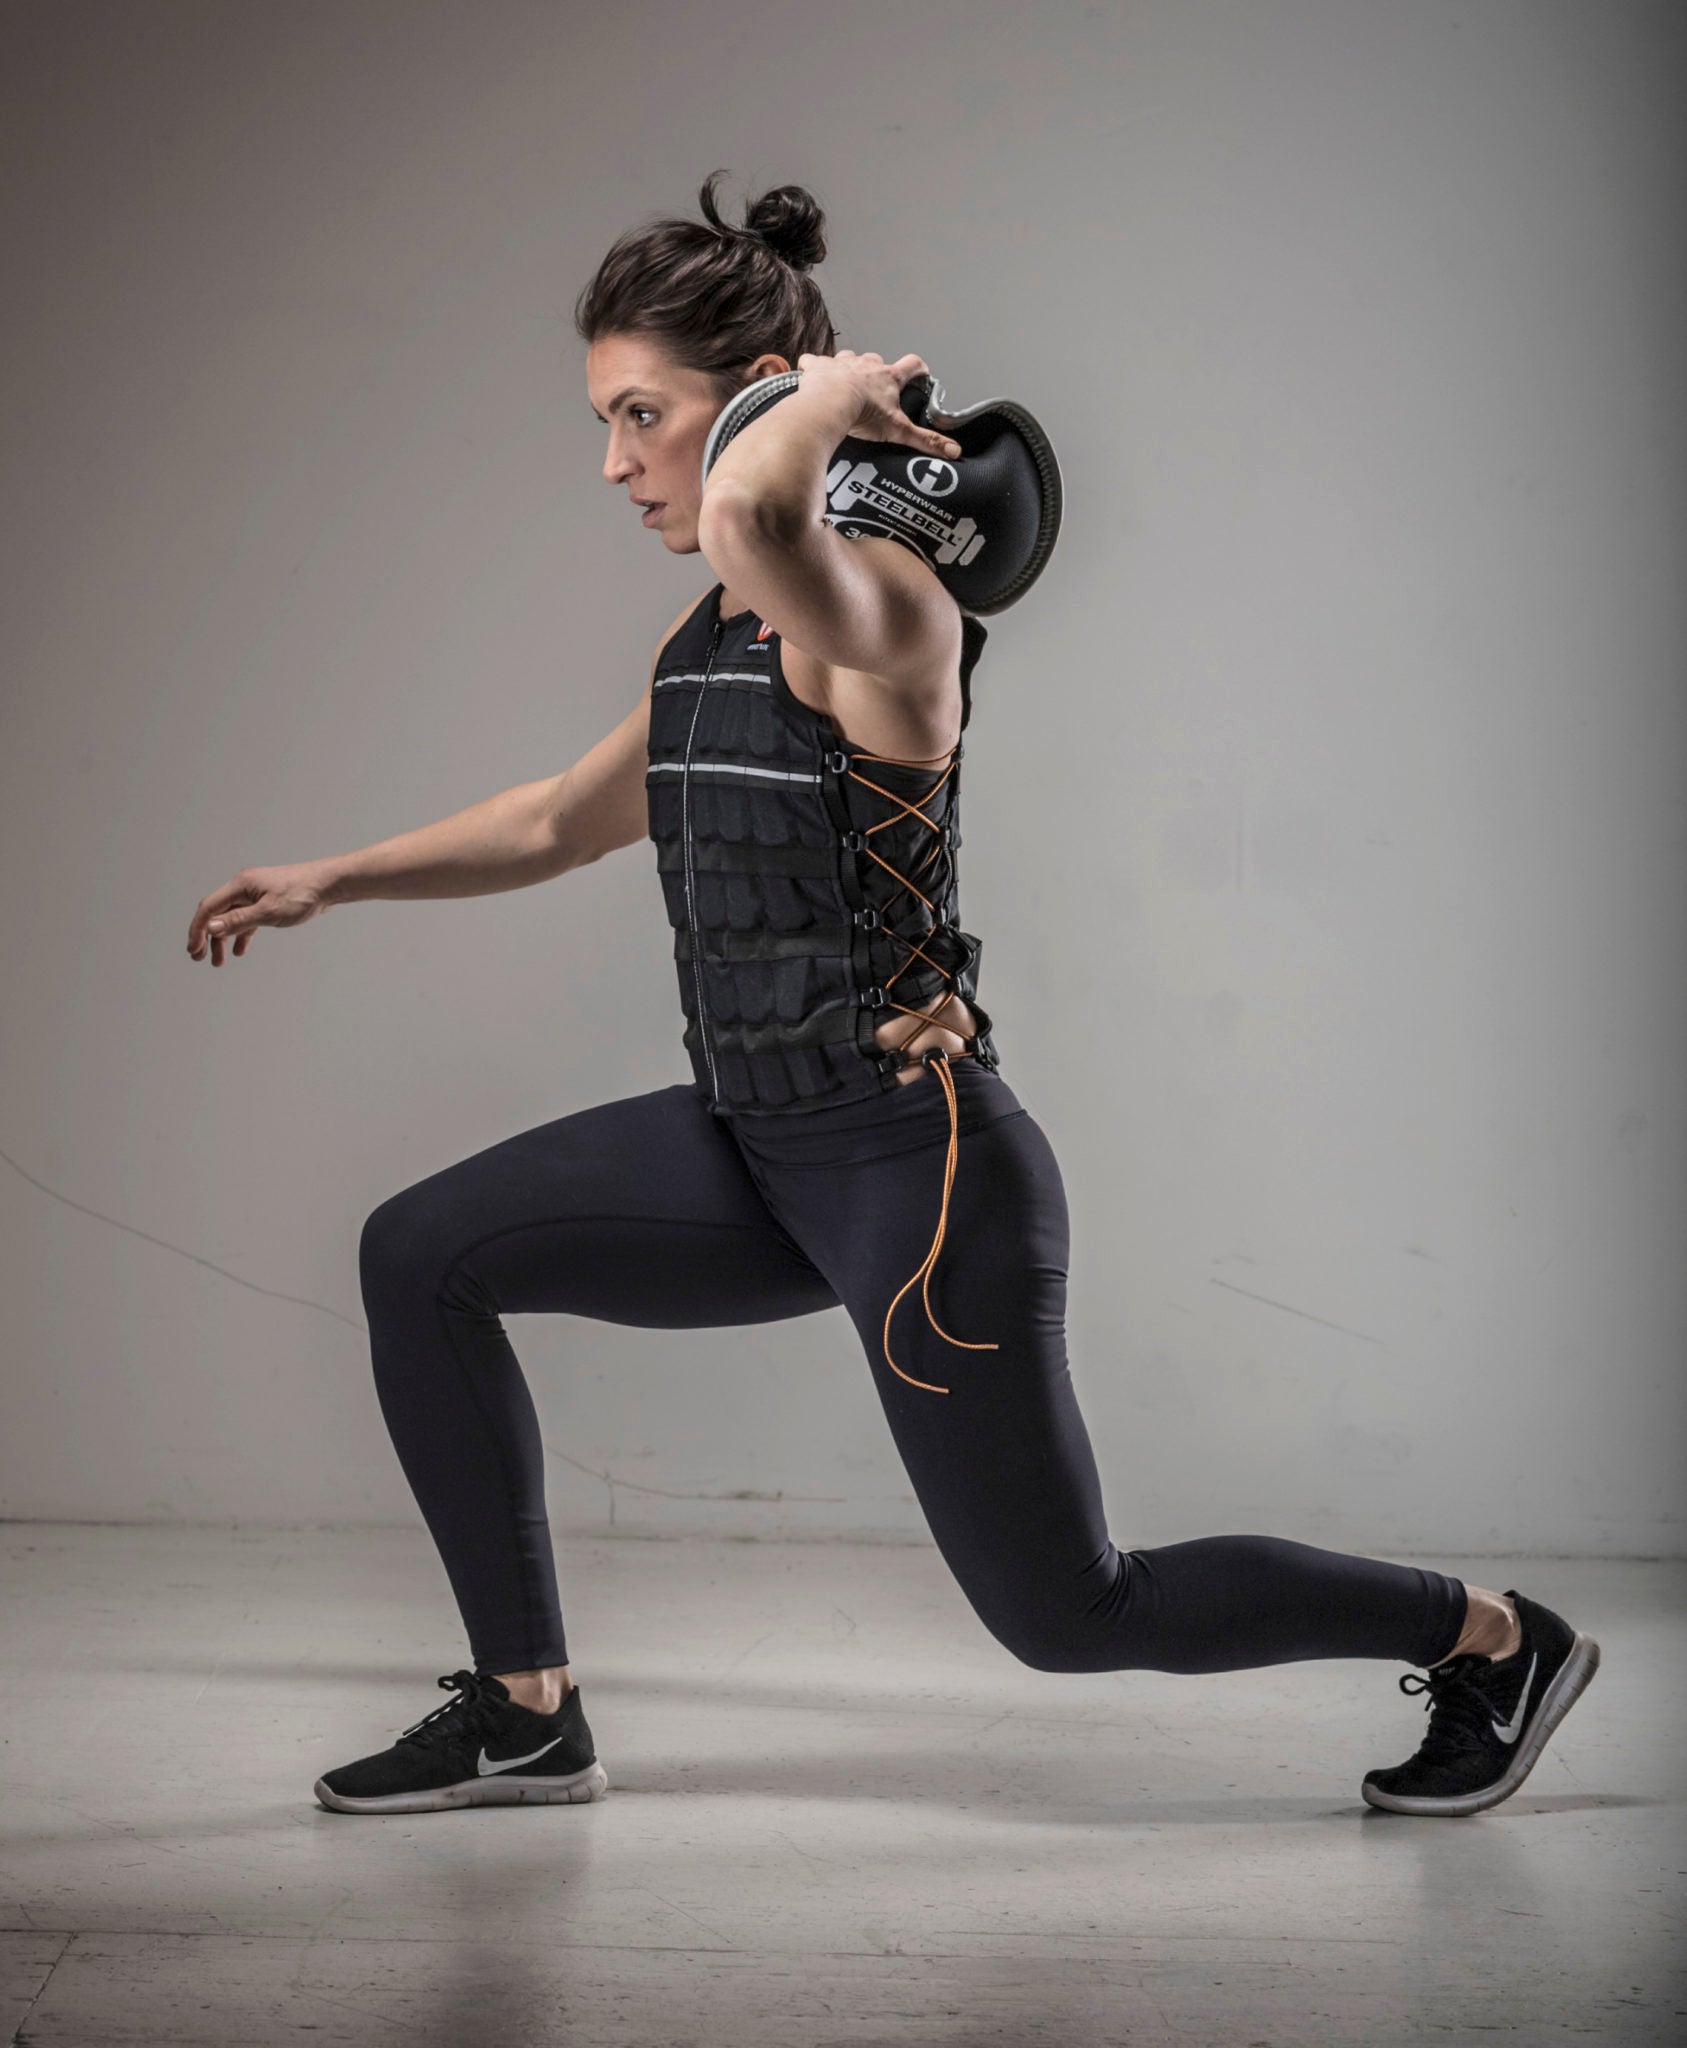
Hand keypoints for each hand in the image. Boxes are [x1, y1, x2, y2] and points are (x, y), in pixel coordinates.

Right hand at [186, 861, 336, 966]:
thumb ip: (239, 921)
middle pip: (217, 914)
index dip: (197, 930)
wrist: (329, 885)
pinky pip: (247, 920)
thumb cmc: (302, 894)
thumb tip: (212, 928)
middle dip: (206, 937)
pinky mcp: (267, 902)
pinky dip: (241, 935)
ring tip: (219, 962)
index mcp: (240, 885)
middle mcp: (244, 888)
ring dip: (223, 940)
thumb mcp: (268, 912)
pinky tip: (240, 951)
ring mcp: (255, 895)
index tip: (193, 950)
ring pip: (231, 919)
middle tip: (199, 958)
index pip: (209, 908)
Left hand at [795, 351, 962, 459]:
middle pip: (877, 362)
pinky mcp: (819, 366)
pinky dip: (814, 369)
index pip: (912, 365)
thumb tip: (953, 451)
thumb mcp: (899, 430)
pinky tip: (813, 380)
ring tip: (843, 388)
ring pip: (848, 359)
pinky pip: (815, 361)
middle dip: (877, 374)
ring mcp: (842, 363)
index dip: (918, 368)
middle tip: (873, 393)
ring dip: (847, 370)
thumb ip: (926, 440)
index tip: (921, 373)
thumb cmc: (862, 413)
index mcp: (888, 377)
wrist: (828, 404)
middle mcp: (866, 364)